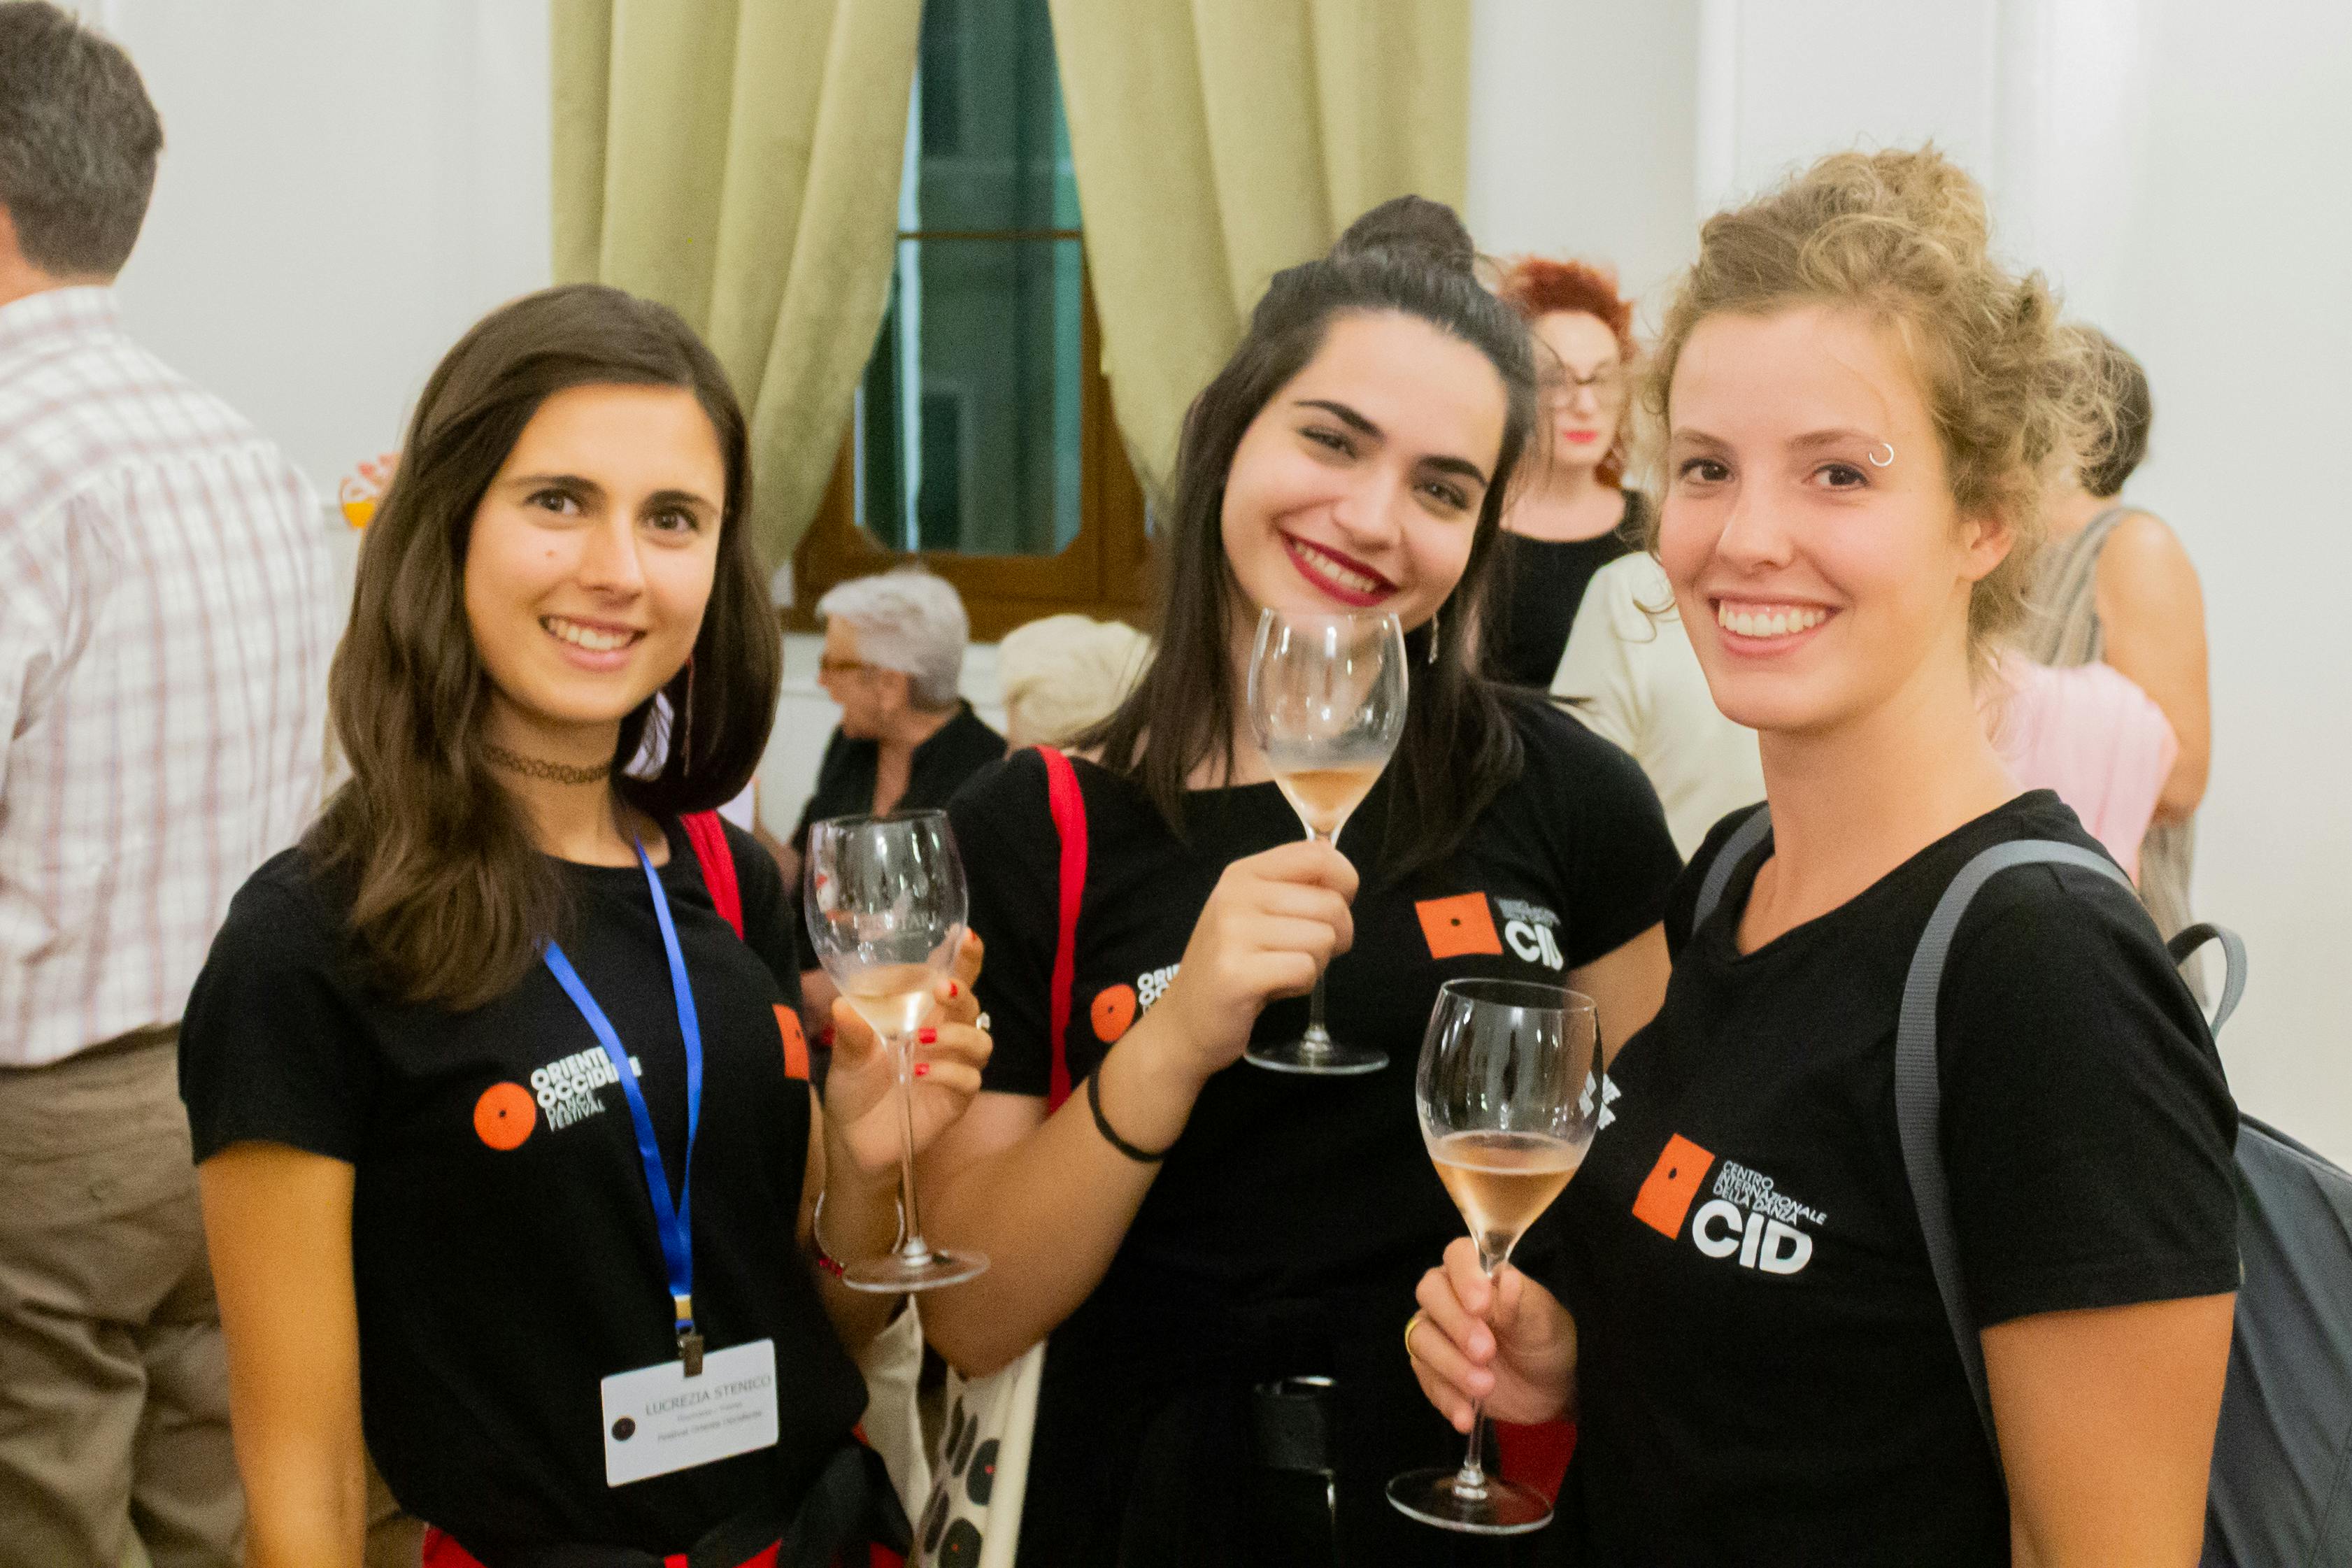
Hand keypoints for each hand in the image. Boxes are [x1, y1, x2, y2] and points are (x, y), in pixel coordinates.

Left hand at [823, 931, 992, 1175]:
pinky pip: (968, 1079)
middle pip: (972, 1003)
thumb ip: (849, 1032)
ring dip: (956, 1035)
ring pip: (980, 1040)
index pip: (952, 976)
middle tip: (941, 987)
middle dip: (962, 990)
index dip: (966, 956)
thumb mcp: (846, 1055)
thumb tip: (841, 1005)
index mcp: (923, 1013)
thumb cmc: (855, 1086)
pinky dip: (947, 1072)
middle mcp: (945, 1034)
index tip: (966, 934)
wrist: (854, 1140)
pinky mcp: (956, 1099)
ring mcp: (954, 1066)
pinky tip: (920, 1071)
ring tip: (923, 1039)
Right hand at [1150, 839, 1356, 1082]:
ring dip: (1315, 964)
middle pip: (1331, 904)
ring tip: (1280, 970)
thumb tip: (1340, 867)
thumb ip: (1297, 887)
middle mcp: (1235, 895)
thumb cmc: (1236, 964)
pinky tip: (1272, 987)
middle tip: (1303, 952)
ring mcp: (1232, 933)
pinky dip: (1300, 985)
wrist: (1186, 1020)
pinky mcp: (1237, 973)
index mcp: (1245, 873)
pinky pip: (1305, 970)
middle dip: (1336, 935)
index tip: (1332, 909)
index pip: (1318, 856)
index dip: (1345, 883)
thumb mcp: (1258, 912)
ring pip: (1323, 939)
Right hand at [1408, 1238, 1576, 1430]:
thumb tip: (1506, 1278)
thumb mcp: (1544, 1320)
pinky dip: (1446, 1398)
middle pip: (1430, 1293)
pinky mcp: (1434, 1370)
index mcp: (1479, 1274)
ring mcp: (1438, 1333)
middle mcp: (1450, 1297)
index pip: (1457, 1255)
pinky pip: (1427, 1379)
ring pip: (1421, 1337)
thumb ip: (1522, 1301)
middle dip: (1455, 1324)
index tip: (1482, 1305)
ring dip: (1450, 1365)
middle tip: (1486, 1352)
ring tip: (1486, 1387)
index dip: (1464, 1276)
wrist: (1550, 1390)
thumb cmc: (1547, 1340)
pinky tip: (1467, 1416)